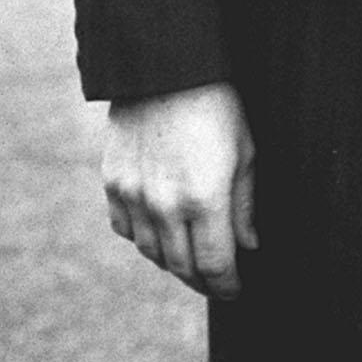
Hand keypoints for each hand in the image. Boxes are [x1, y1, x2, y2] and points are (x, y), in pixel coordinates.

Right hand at [102, 82, 256, 298]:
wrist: (166, 71)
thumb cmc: (219, 107)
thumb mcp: (246, 153)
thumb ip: (245, 206)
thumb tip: (249, 246)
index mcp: (205, 200)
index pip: (214, 265)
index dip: (227, 284)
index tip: (236, 290)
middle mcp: (164, 206)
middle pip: (181, 267)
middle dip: (202, 280)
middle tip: (217, 282)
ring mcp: (133, 198)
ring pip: (152, 253)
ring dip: (173, 263)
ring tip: (193, 261)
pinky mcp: (112, 185)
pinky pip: (127, 230)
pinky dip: (145, 239)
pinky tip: (162, 234)